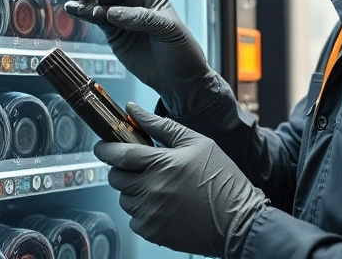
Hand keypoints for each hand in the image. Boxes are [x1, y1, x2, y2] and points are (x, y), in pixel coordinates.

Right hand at [64, 0, 217, 113]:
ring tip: (72, 6)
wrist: (179, 80)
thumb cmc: (182, 50)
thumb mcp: (169, 31)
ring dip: (85, 3)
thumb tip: (112, 13)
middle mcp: (134, 2)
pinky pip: (97, 21)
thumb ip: (142, 19)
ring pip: (99, 4)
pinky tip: (75, 12)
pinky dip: (85, 16)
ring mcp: (122, 18)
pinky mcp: (114, 35)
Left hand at [94, 104, 267, 257]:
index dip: (105, 149)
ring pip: (124, 198)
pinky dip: (142, 211)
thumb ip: (161, 125)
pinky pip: (133, 219)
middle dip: (121, 169)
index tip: (102, 146)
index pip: (118, 154)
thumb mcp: (197, 143)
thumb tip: (132, 109)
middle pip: (116, 177)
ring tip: (157, 187)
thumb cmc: (222, 180)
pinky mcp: (153, 232)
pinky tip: (163, 205)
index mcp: (161, 163)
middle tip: (138, 167)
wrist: (239, 220)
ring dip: (133, 191)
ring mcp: (150, 213)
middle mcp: (152, 189)